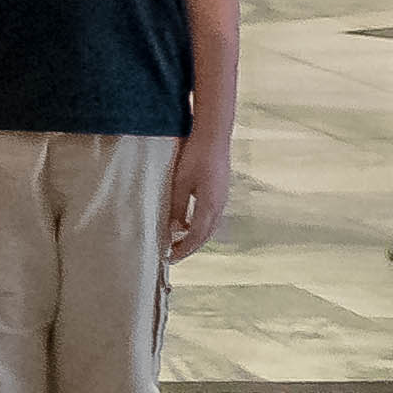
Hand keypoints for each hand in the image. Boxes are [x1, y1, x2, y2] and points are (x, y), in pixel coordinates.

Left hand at [162, 132, 233, 258]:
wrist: (214, 134)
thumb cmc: (195, 155)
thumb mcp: (180, 182)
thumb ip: (177, 207)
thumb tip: (174, 229)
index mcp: (210, 205)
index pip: (196, 236)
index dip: (184, 249)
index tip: (171, 258)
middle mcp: (220, 205)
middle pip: (205, 234)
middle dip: (189, 247)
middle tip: (173, 255)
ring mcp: (222, 198)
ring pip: (209, 226)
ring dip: (195, 236)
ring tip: (178, 242)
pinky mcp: (220, 190)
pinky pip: (211, 215)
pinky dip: (200, 225)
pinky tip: (188, 223)